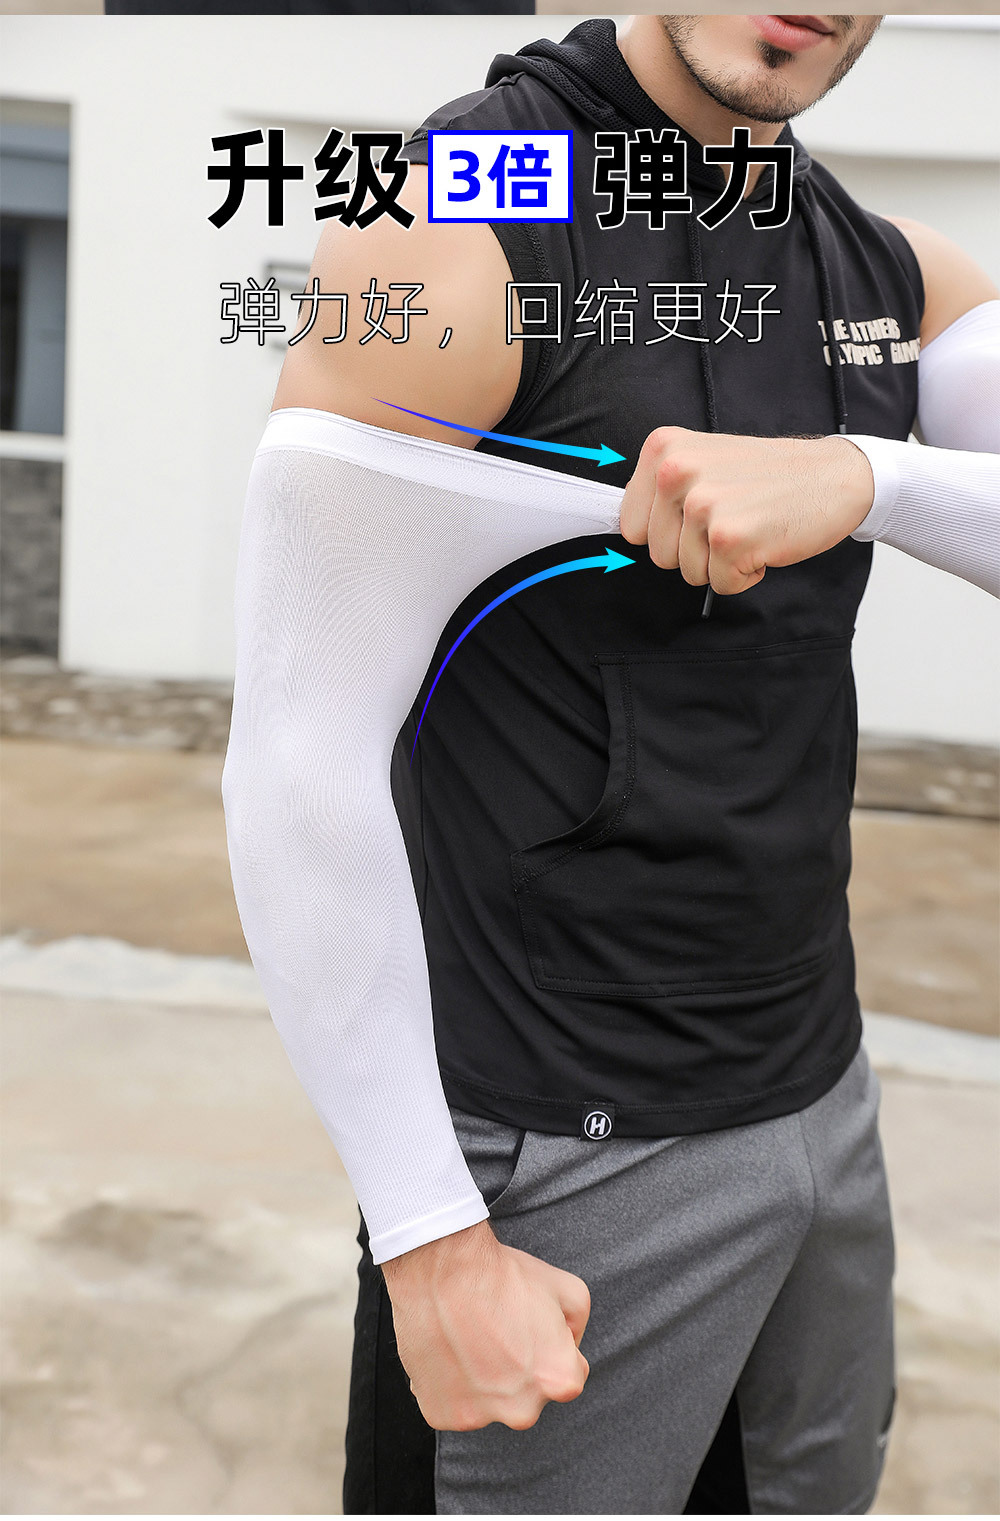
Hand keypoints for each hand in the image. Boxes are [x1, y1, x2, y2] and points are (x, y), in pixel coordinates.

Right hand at [380, 1219, 590, 1431]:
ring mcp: (479, 1417)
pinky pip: (454, 1405)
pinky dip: (452, 1385)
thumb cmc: (501, 1276)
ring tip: (469, 1338)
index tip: (529, 1328)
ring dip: (484, 1379)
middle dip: (519, 1368)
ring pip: (490, 1402)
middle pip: (528, 1394)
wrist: (440, 1271)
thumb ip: (578, 1326)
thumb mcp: (567, 1287)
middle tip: (498, 1331)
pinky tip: (449, 1351)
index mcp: (559, 1381)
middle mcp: (522, 1410)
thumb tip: (568, 1344)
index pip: (569, 1374)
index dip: (551, 1345)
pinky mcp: (443, 1415)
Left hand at [619, 427, 875, 594]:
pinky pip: (720, 584)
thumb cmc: (770, 475)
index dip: (669, 532)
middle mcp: (676, 472)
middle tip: (735, 517)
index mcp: (663, 449)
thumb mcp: (703, 462)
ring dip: (722, 561)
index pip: (631, 526)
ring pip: (689, 572)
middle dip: (697, 550)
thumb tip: (620, 530)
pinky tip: (765, 540)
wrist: (835, 475)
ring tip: (751, 525)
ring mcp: (702, 504)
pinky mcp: (729, 537)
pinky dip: (746, 574)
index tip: (702, 512)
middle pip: (659, 554)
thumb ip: (661, 490)